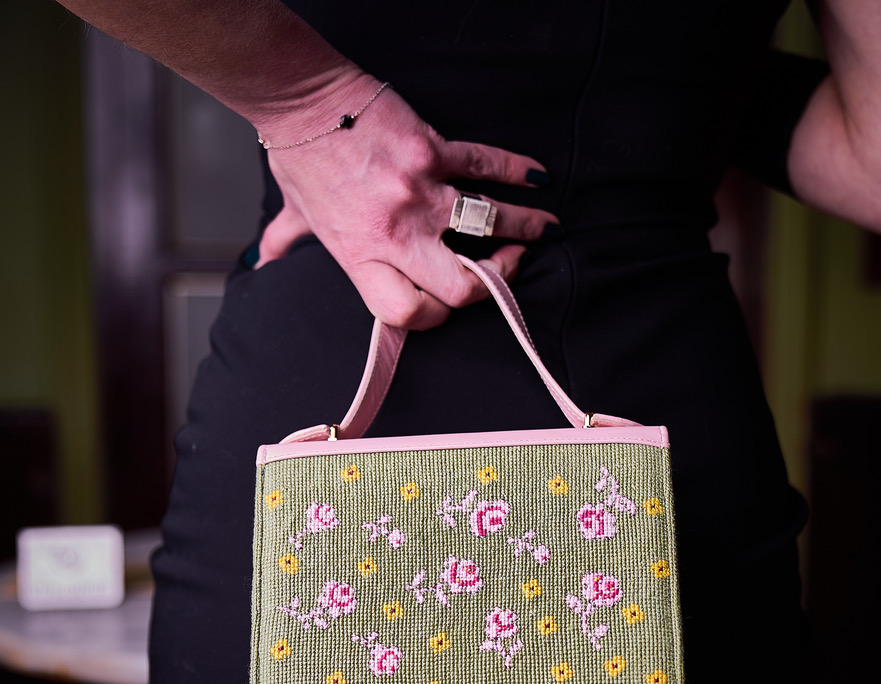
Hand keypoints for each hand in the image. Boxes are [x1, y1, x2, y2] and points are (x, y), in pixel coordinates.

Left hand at [255, 73, 558, 328]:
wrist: (302, 98)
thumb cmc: (301, 156)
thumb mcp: (294, 211)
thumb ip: (286, 242)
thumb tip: (263, 262)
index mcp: (362, 257)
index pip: (411, 314)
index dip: (438, 315)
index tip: (451, 300)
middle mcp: (393, 233)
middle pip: (461, 286)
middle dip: (493, 283)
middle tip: (505, 267)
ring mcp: (417, 192)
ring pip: (488, 225)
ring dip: (524, 229)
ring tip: (543, 228)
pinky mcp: (432, 150)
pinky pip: (486, 167)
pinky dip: (518, 172)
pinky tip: (536, 179)